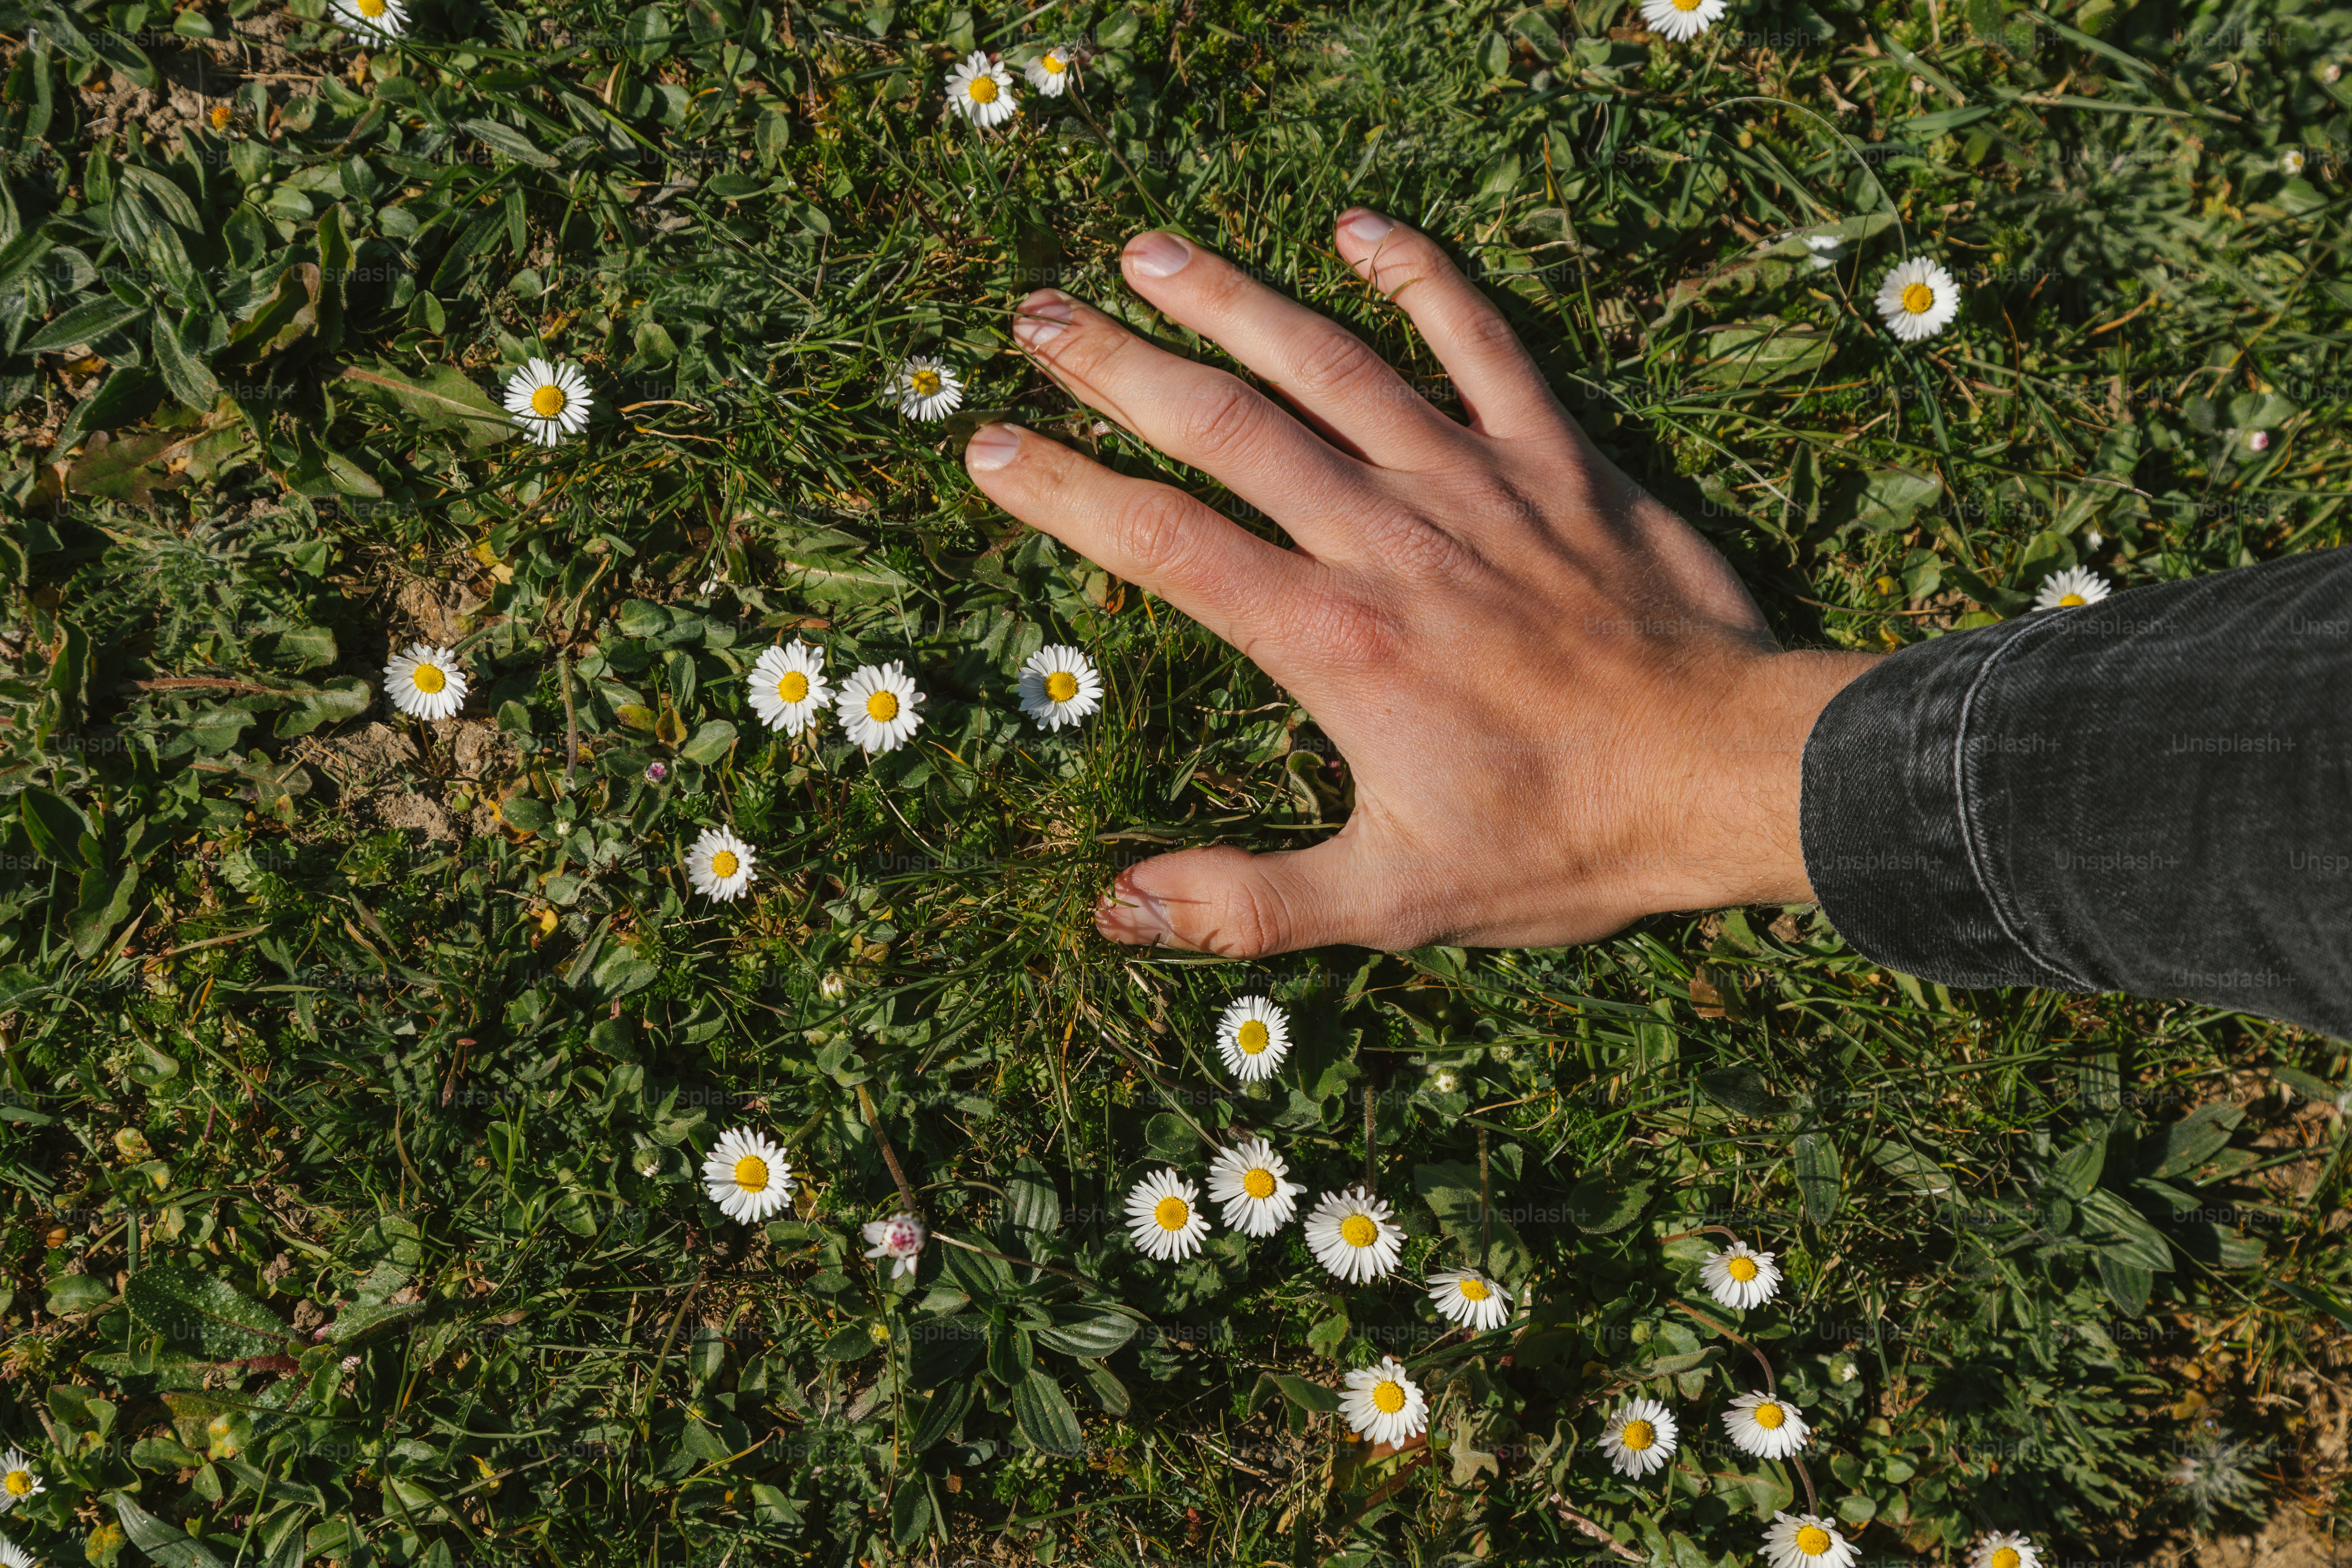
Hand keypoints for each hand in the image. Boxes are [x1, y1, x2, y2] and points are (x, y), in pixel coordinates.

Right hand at [962, 209, 1882, 956]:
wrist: (1730, 778)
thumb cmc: (1565, 842)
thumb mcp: (1393, 902)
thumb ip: (1247, 904)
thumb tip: (1118, 911)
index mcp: (1332, 641)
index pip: (1161, 543)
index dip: (1063, 489)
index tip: (987, 446)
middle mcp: (1386, 539)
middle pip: (1223, 426)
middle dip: (1115, 365)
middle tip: (1033, 318)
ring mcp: (1473, 484)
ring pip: (1329, 363)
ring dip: (1231, 301)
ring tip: (1147, 252)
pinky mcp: (1558, 459)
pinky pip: (1482, 343)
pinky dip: (1422, 279)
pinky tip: (1361, 229)